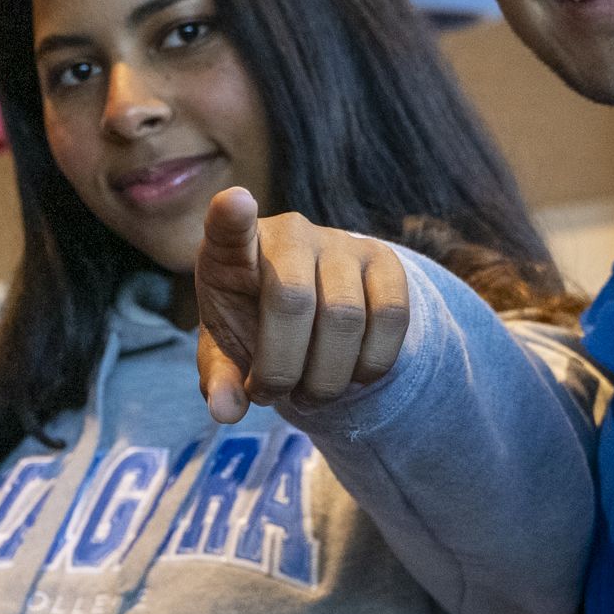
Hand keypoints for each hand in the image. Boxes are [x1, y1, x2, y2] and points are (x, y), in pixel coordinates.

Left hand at [192, 188, 413, 422]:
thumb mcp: (227, 351)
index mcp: (234, 250)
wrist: (311, 309)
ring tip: (310, 395)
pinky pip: (392, 317)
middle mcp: (289, 232)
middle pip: (292, 299)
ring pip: (346, 317)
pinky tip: (351, 377)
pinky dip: (371, 364)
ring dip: (327, 378)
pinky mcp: (384, 260)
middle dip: (282, 367)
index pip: (229, 225)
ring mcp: (340, 242)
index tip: (233, 202)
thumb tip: (225, 411)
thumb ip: (220, 379)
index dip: (231, 215)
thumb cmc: (254, 325)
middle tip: (273, 396)